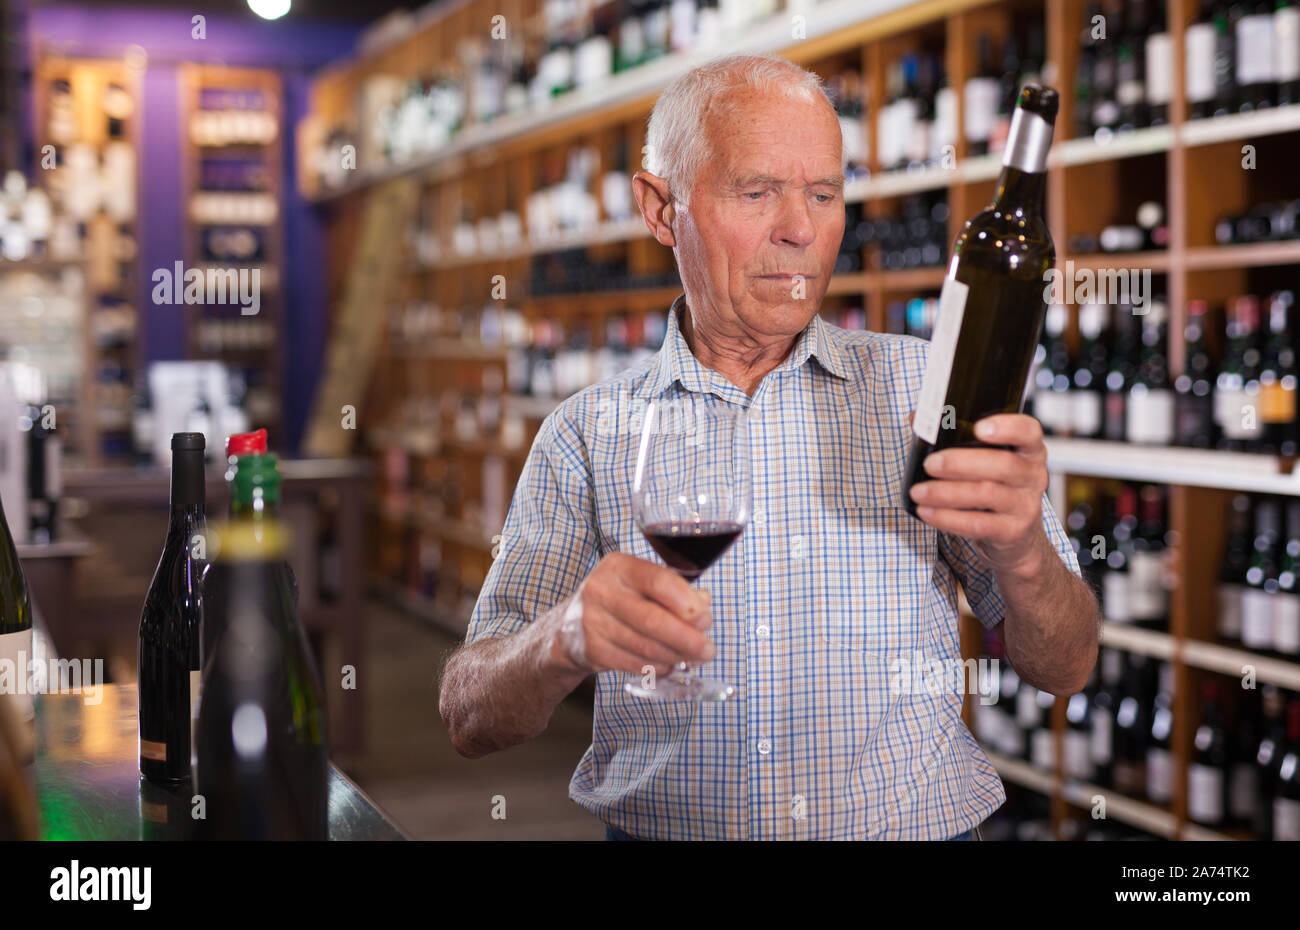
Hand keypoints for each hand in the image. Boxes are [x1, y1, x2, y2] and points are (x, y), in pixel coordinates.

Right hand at [545, 552, 714, 675]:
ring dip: (676, 656)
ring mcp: (593, 622)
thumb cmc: (617, 600)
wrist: (568, 626)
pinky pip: (635, 663)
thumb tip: (703, 606)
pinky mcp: (592, 650)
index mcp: (619, 566)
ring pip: (646, 646)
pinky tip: (668, 664)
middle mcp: (601, 591)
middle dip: (687, 638)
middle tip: (708, 650)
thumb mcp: (640, 584)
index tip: (705, 619)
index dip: (687, 603)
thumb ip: (675, 591)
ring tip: (693, 658)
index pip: (659, 581)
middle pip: (653, 620)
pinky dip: (658, 667)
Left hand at [907, 413, 1050, 580]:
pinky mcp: (1012, 531)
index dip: (1007, 427)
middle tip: (929, 464)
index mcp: (1028, 450)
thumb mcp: (984, 460)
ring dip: (946, 492)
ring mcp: (1026, 505)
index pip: (1028, 431)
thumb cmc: (992, 486)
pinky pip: (978, 524)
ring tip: (919, 491)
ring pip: (987, 494)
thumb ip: (956, 437)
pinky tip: (926, 512)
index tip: (979, 427)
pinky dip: (947, 518)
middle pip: (1003, 464)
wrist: (1013, 535)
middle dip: (960, 463)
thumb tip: (916, 418)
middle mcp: (1033, 475)